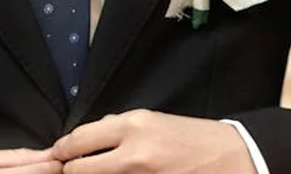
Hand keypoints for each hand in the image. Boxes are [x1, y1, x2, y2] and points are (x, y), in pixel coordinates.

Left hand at [52, 110, 254, 173]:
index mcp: (134, 126)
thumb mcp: (155, 121)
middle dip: (72, 172)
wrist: (232, 158)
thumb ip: (119, 127)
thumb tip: (89, 137)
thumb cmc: (194, 138)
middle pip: (78, 169)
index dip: (63, 150)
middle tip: (71, 171)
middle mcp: (134, 152)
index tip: (58, 155)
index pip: (79, 139)